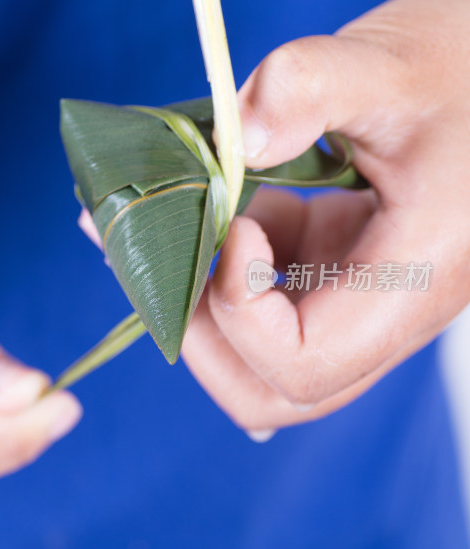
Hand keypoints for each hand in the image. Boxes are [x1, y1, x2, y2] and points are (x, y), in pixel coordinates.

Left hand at [182, 0, 469, 439]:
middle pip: (274, 392)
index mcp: (415, 280)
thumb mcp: (384, 67)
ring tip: (228, 225)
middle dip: (207, 334)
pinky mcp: (337, 286)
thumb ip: (309, 87)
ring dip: (216, 307)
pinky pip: (272, 319)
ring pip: (265, 366)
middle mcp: (387, 315)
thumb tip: (239, 141)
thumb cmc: (447, 75)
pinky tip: (258, 216)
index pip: (304, 364)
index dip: (242, 312)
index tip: (236, 229)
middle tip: (191, 255)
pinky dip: (236, 279)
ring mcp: (357, 307)